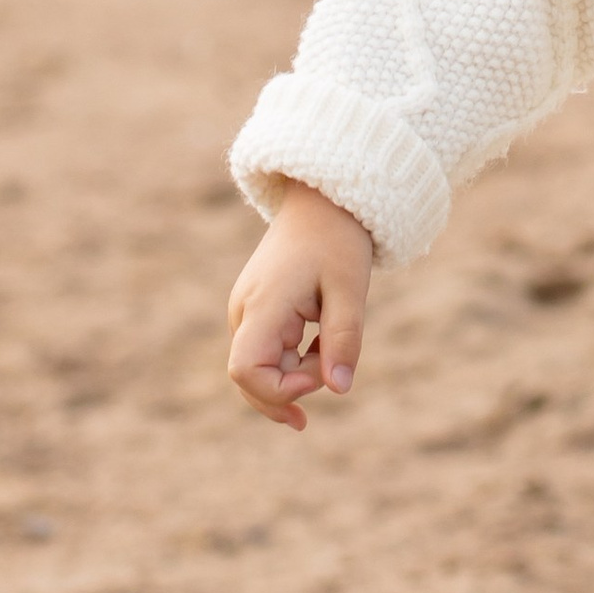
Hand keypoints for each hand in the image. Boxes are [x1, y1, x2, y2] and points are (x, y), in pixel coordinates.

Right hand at [226, 183, 373, 431]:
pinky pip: (266, 354)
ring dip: (296, 375)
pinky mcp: (256, 313)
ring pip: (259, 370)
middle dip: (290, 390)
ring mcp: (246, 314)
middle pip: (249, 380)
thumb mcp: (350, 289)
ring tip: (331, 350)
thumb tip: (339, 389)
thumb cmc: (337, 240)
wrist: (321, 202)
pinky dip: (294, 362)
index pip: (246, 372)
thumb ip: (343, 340)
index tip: (324, 371)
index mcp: (262, 307)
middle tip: (334, 375)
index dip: (282, 389)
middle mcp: (244, 313)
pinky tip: (321, 348)